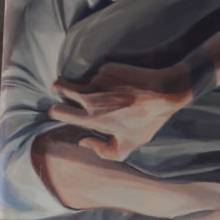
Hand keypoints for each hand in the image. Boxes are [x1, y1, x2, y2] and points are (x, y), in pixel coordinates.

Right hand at [48, 62, 192, 160]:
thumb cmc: (147, 121)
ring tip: (104, 89)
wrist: (165, 92)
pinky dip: (102, 77)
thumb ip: (103, 152)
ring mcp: (98, 79)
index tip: (58, 109)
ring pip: (80, 79)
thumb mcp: (129, 145)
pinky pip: (96, 72)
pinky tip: (116, 82)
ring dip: (86, 83)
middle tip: (65, 90)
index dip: (54, 110)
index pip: (57, 111)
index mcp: (93, 118)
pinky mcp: (107, 67)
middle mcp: (91, 98)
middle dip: (59, 89)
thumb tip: (84, 142)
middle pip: (58, 87)